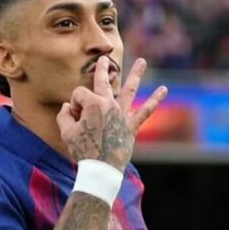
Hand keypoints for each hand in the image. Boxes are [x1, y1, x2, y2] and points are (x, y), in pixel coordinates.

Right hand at [56, 55, 166, 170]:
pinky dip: (155, 100)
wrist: (101, 169)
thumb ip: (64, 116)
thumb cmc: (82, 151)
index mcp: (92, 104)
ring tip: (142, 61)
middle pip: (103, 82)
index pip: (79, 95)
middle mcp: (109, 104)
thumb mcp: (66, 132)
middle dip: (102, 69)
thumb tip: (67, 107)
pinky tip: (164, 90)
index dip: (74, 105)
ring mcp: (122, 114)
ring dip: (136, 74)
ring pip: (130, 89)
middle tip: (104, 59)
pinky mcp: (132, 126)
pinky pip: (146, 111)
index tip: (74, 119)